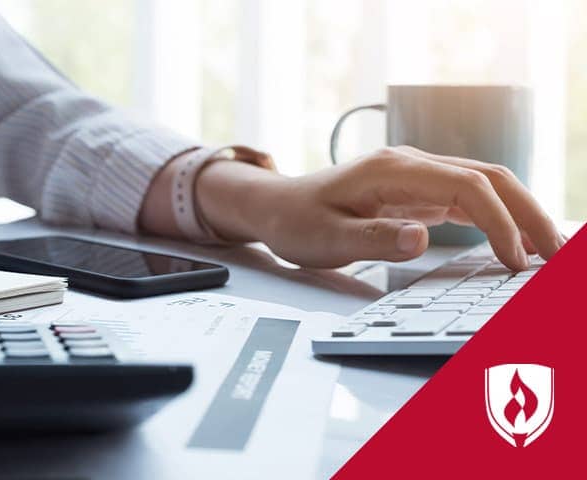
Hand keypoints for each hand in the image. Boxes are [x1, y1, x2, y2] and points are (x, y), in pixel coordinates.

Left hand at [195, 146, 563, 269]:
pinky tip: (513, 242)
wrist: (274, 207)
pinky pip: (468, 198)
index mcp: (391, 171)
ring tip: (547, 251)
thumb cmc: (296, 222)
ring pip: (484, 185)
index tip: (513, 260)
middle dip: (528, 213)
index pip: (465, 186)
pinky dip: (497, 217)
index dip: (498, 222)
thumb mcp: (326, 238)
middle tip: (556, 254)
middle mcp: (409, 165)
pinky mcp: (416, 191)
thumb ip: (373, 239)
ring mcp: (415, 176)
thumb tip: (421, 238)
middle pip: (488, 178)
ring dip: (519, 214)